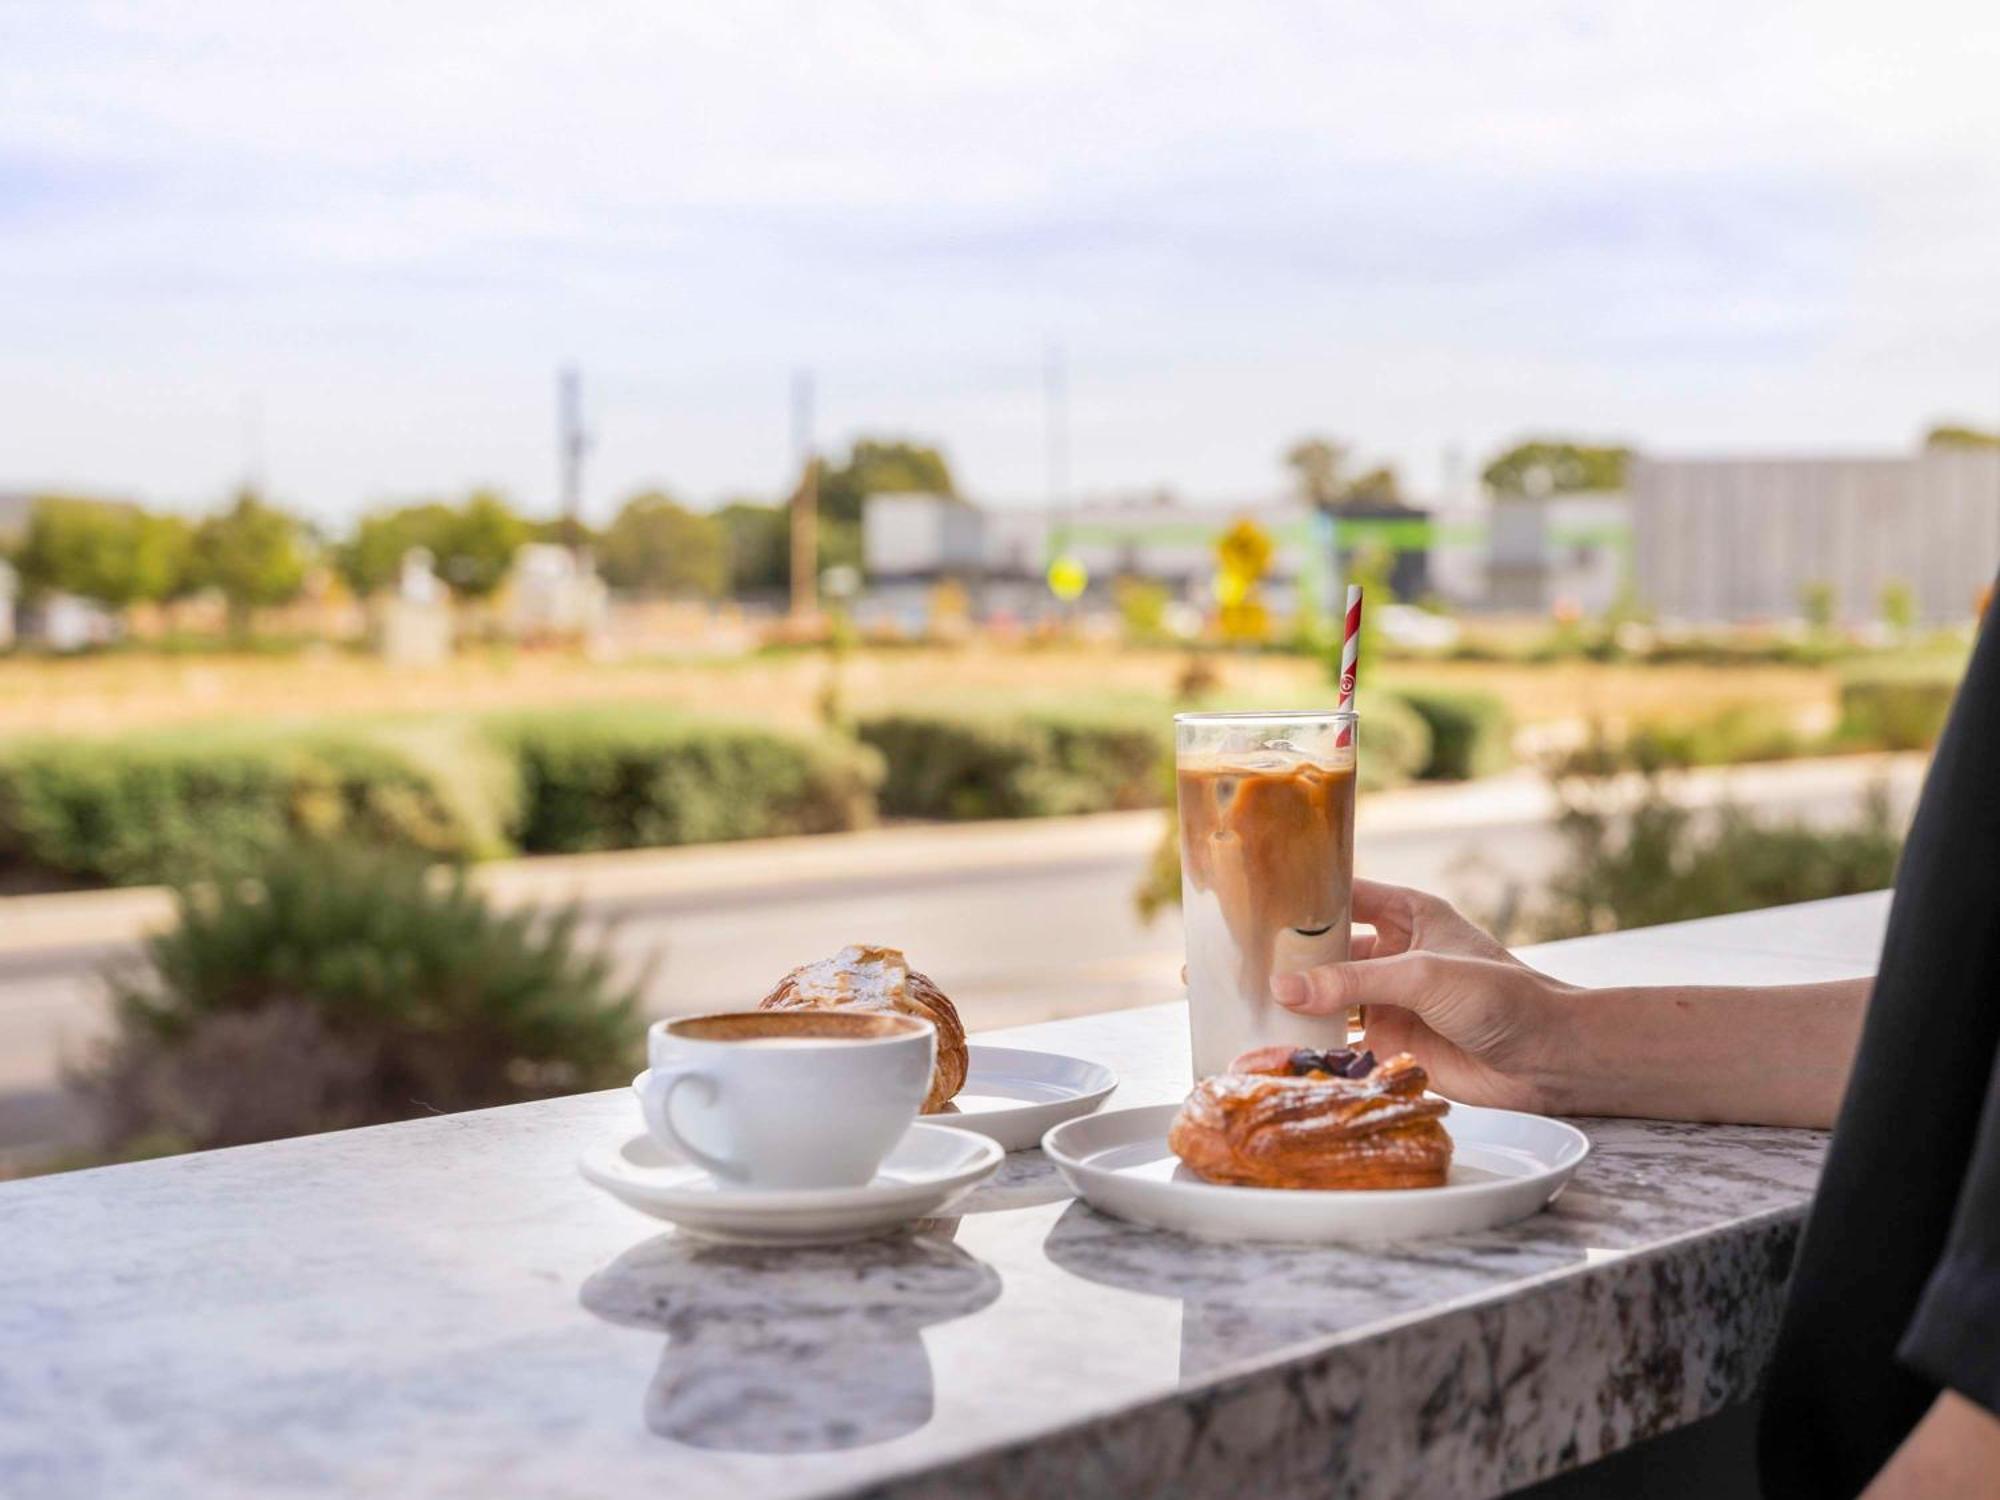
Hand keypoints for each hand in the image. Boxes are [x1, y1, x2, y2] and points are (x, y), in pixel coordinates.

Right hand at [1271, 880, 1571, 1112]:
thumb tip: (1283, 986)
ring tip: (1241, 1003)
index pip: (1343, 895)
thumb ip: (1353, 982)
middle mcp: (1393, 953)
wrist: (1547, 1061)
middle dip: (1287, 957)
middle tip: (1234, 962)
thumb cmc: (1501, 997)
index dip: (1302, 898)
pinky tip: (1273, 1044)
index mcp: (1408, 915)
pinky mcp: (1389, 1043)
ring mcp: (1389, 1000)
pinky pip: (1339, 1040)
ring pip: (1328, 997)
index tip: (1253, 901)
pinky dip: (1310, 1043)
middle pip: (1326, 950)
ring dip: (1294, 1002)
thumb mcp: (1423, 976)